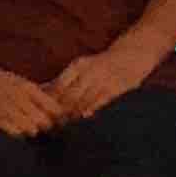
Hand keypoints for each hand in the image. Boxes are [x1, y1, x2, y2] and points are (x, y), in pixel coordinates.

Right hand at [0, 60, 62, 136]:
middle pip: (44, 122)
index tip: (58, 120)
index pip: (54, 107)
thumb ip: (36, 93)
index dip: (58, 116)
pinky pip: (15, 133)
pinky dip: (17, 133)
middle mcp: (20, 98)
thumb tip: (56, 106)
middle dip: (45, 126)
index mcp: (28, 87)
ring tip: (26, 126)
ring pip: (31, 130)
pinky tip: (14, 128)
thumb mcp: (18, 80)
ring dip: (31, 130)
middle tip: (42, 126)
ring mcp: (8, 109)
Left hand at [44, 39, 164, 120]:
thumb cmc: (101, 64)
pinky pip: (98, 103)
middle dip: (60, 111)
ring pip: (82, 102)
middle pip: (68, 96)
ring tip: (67, 121)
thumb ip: (66, 79)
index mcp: (78, 65)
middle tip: (54, 122)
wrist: (132, 54)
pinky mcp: (115, 88)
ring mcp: (102, 80)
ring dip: (73, 114)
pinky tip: (84, 115)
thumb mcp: (83, 66)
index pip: (58, 86)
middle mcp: (88, 71)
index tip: (44, 110)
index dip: (50, 101)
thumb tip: (43, 89)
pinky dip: (89, 110)